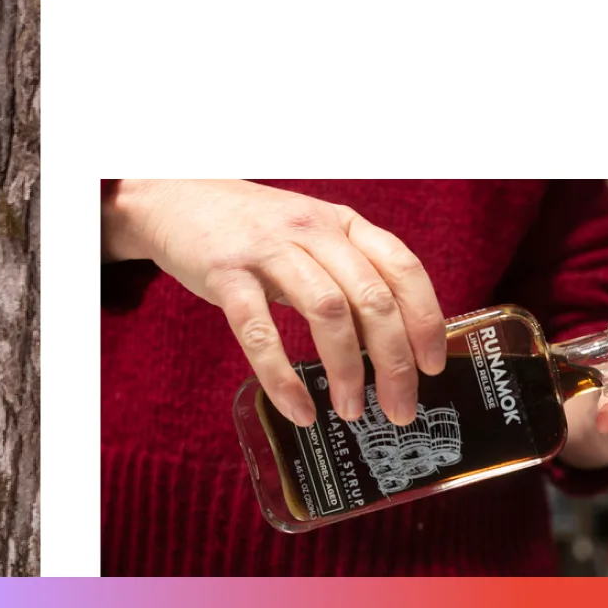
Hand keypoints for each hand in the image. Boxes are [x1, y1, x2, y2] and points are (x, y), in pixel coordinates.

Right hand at [106, 180, 447, 426]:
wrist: (174, 196)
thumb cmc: (249, 228)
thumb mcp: (309, 235)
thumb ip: (346, 273)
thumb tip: (389, 342)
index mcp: (342, 223)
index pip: (402, 269)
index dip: (425, 319)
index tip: (433, 365)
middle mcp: (313, 230)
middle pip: (372, 299)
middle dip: (394, 362)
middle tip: (400, 409)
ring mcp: (268, 249)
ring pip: (328, 312)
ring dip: (346, 370)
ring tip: (351, 411)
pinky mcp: (226, 272)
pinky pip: (260, 331)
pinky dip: (283, 377)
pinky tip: (299, 408)